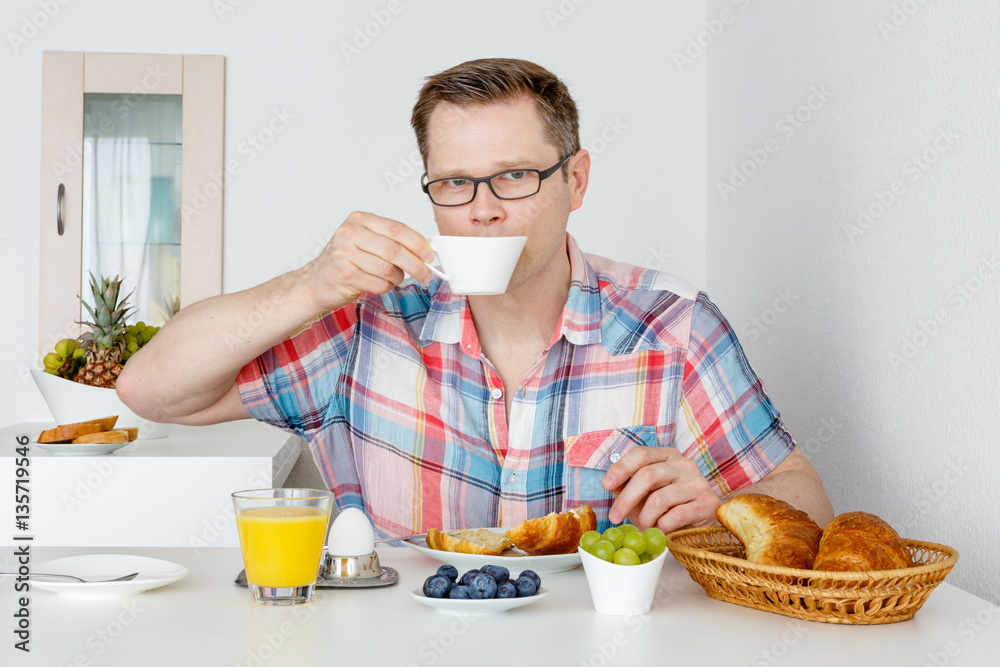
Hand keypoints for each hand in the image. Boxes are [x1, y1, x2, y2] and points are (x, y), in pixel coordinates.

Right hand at [302, 211, 434, 311]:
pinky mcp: (344, 274)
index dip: (417, 243)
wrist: (316, 282)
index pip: (396, 229)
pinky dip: (386, 287)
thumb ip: (391, 241)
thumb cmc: (346, 262)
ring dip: (398, 278)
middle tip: (426, 274)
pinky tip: (381, 284)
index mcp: (359, 220)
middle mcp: (349, 233)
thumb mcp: (366, 242)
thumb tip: (424, 249)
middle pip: (394, 250)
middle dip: (416, 264)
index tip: (430, 255)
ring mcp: (344, 253)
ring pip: (388, 269)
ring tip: (396, 279)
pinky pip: (378, 283)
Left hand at [601, 446, 719, 532]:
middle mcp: (685, 465)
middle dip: (626, 499)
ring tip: (644, 527)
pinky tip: (662, 530)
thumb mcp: (643, 495)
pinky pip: (676, 516)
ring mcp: (698, 483)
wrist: (696, 529)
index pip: (641, 454)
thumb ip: (626, 485)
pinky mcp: (707, 503)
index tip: (606, 484)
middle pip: (648, 475)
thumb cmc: (665, 509)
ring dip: (645, 518)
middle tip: (614, 518)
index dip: (621, 468)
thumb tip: (609, 482)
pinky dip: (662, 527)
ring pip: (660, 499)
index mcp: (668, 456)